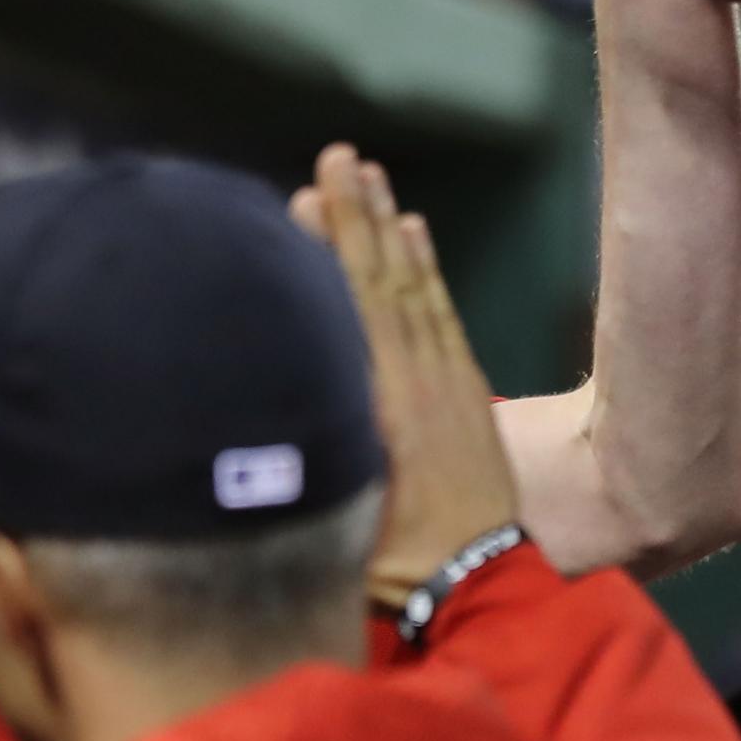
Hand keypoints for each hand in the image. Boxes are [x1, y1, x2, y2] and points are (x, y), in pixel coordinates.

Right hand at [290, 144, 520, 609]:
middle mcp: (414, 377)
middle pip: (381, 279)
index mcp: (378, 402)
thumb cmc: (388, 562)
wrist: (479, 583)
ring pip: (414, 286)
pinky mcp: (466, 392)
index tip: (314, 191)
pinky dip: (428, 268)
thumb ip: (304, 454)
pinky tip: (415, 232)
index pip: (353, 303)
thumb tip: (262, 391)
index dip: (335, 243)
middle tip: (341, 157)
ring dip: (390, 228)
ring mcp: (446, 381)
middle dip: (358, 216)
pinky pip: (443, 312)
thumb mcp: (334, 512)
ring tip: (372, 177)